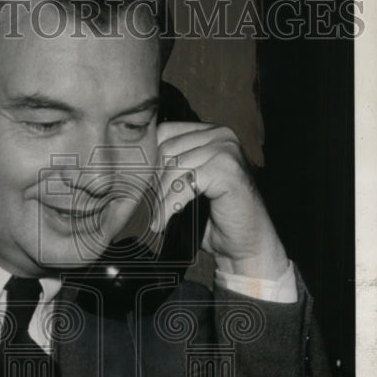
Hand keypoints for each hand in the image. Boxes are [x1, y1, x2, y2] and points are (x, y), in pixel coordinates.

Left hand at [152, 122, 288, 280]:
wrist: (246, 243)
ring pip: (173, 167)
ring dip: (160, 197)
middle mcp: (221, 135)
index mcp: (210, 133)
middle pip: (166, 149)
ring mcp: (226, 150)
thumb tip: (130, 166)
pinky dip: (169, 206)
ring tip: (157, 217)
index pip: (164, 133)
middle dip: (154, 181)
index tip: (144, 188)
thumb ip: (169, 168)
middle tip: (151, 206)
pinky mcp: (227, 170)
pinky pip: (184, 184)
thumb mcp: (188, 184)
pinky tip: (163, 222)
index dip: (150, 162)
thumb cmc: (214, 217)